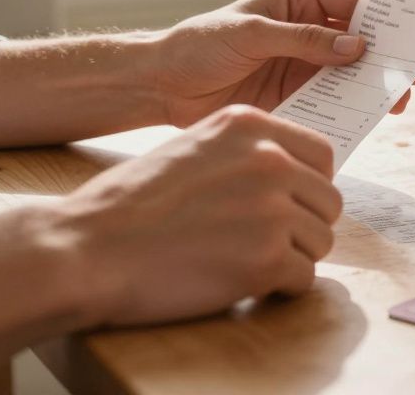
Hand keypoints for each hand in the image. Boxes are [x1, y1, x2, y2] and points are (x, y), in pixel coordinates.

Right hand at [47, 105, 341, 325]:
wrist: (86, 249)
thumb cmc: (132, 205)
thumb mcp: (195, 149)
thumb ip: (247, 153)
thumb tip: (296, 175)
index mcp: (251, 125)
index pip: (323, 156)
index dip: (308, 187)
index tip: (287, 206)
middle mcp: (271, 160)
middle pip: (328, 201)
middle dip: (304, 226)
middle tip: (263, 241)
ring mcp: (272, 209)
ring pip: (321, 241)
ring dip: (292, 258)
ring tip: (246, 262)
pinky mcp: (267, 258)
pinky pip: (304, 279)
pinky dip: (280, 289)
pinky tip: (246, 284)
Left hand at [154, 0, 414, 126]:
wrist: (162, 87)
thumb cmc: (199, 45)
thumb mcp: (252, 33)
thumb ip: (303, 40)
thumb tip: (356, 47)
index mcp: (299, 0)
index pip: (353, 4)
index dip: (387, 18)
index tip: (414, 34)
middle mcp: (309, 31)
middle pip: (362, 41)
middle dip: (390, 56)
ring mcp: (305, 65)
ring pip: (353, 74)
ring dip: (376, 86)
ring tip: (398, 101)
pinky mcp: (298, 96)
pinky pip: (334, 101)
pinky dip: (353, 108)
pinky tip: (369, 117)